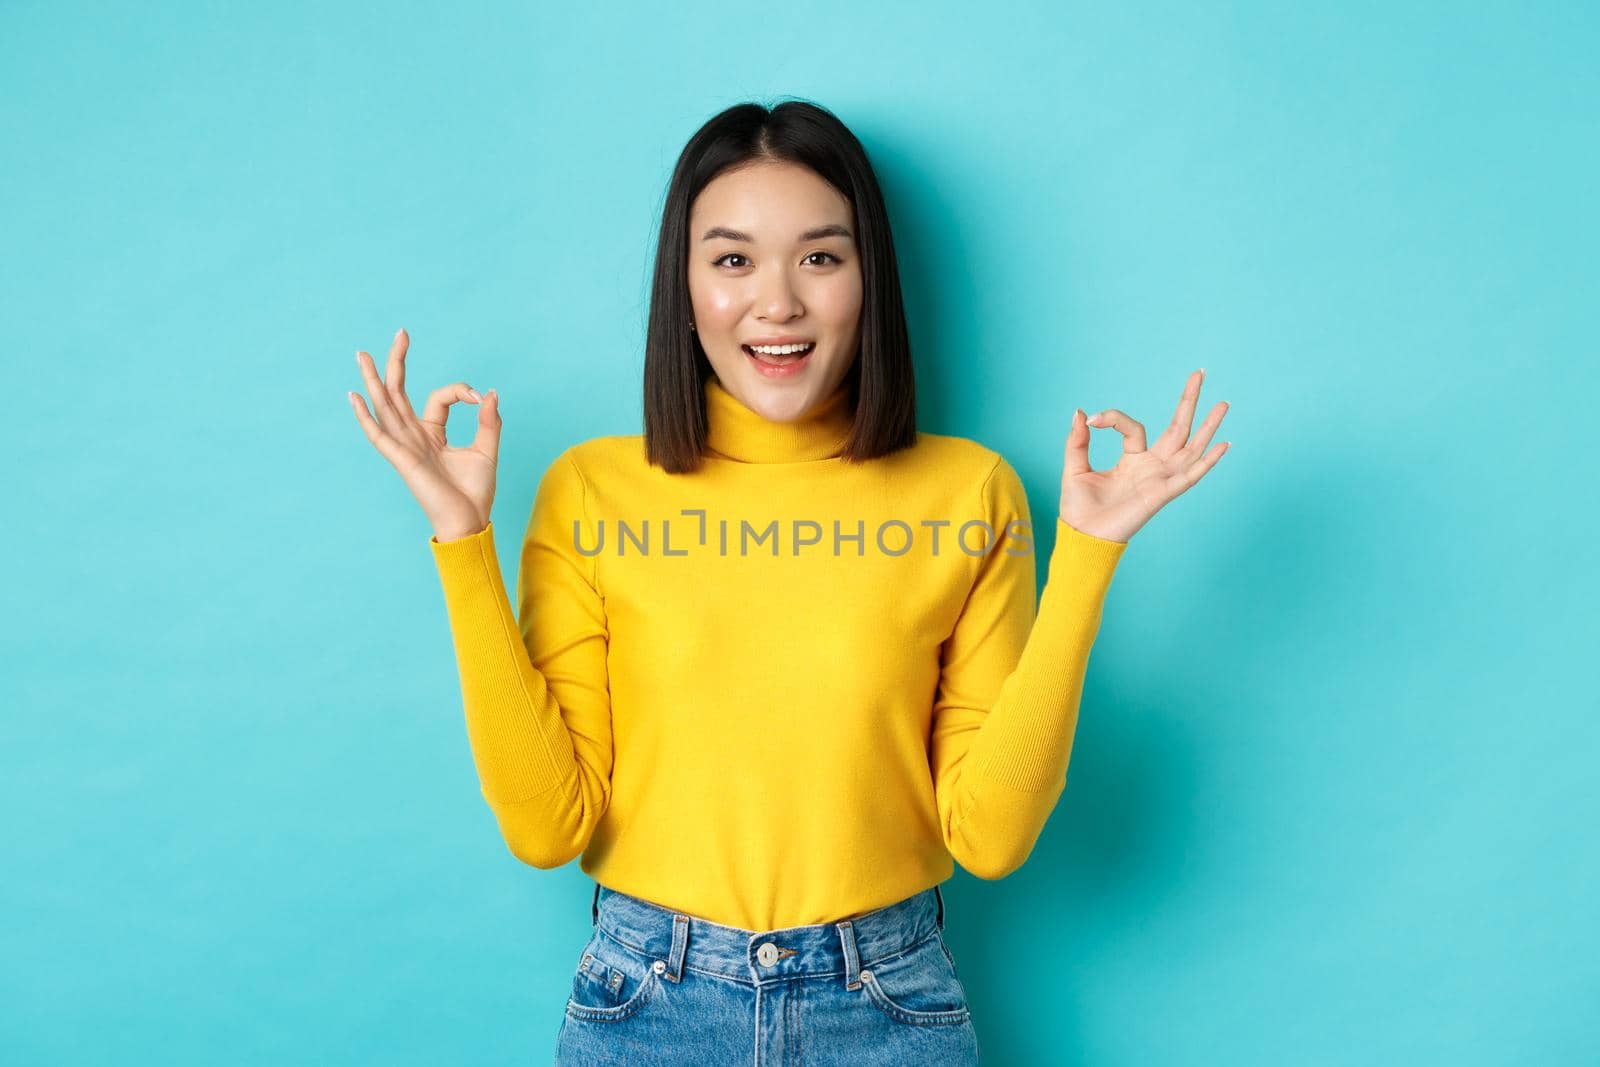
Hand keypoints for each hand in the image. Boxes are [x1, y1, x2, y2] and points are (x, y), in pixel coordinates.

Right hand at [347, 328, 500, 539]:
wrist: (470, 522)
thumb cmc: (475, 493)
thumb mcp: (487, 450)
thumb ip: (489, 422)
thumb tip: (489, 393)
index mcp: (433, 434)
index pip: (439, 398)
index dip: (460, 391)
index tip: (479, 397)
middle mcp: (415, 437)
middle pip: (400, 393)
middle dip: (399, 363)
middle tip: (401, 333)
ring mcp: (406, 447)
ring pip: (386, 407)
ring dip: (374, 380)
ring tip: (362, 355)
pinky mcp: (403, 460)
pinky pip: (379, 436)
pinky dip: (366, 417)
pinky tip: (354, 396)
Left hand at [1059, 369, 1229, 542]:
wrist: (1081, 536)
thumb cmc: (1079, 508)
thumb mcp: (1075, 467)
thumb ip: (1077, 441)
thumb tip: (1081, 412)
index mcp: (1132, 460)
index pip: (1134, 427)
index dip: (1114, 418)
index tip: (1093, 419)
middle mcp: (1151, 467)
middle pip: (1178, 429)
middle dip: (1189, 401)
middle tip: (1200, 373)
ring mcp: (1160, 480)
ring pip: (1191, 448)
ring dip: (1208, 426)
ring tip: (1224, 403)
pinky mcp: (1161, 494)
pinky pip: (1189, 476)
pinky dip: (1207, 462)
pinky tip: (1224, 445)